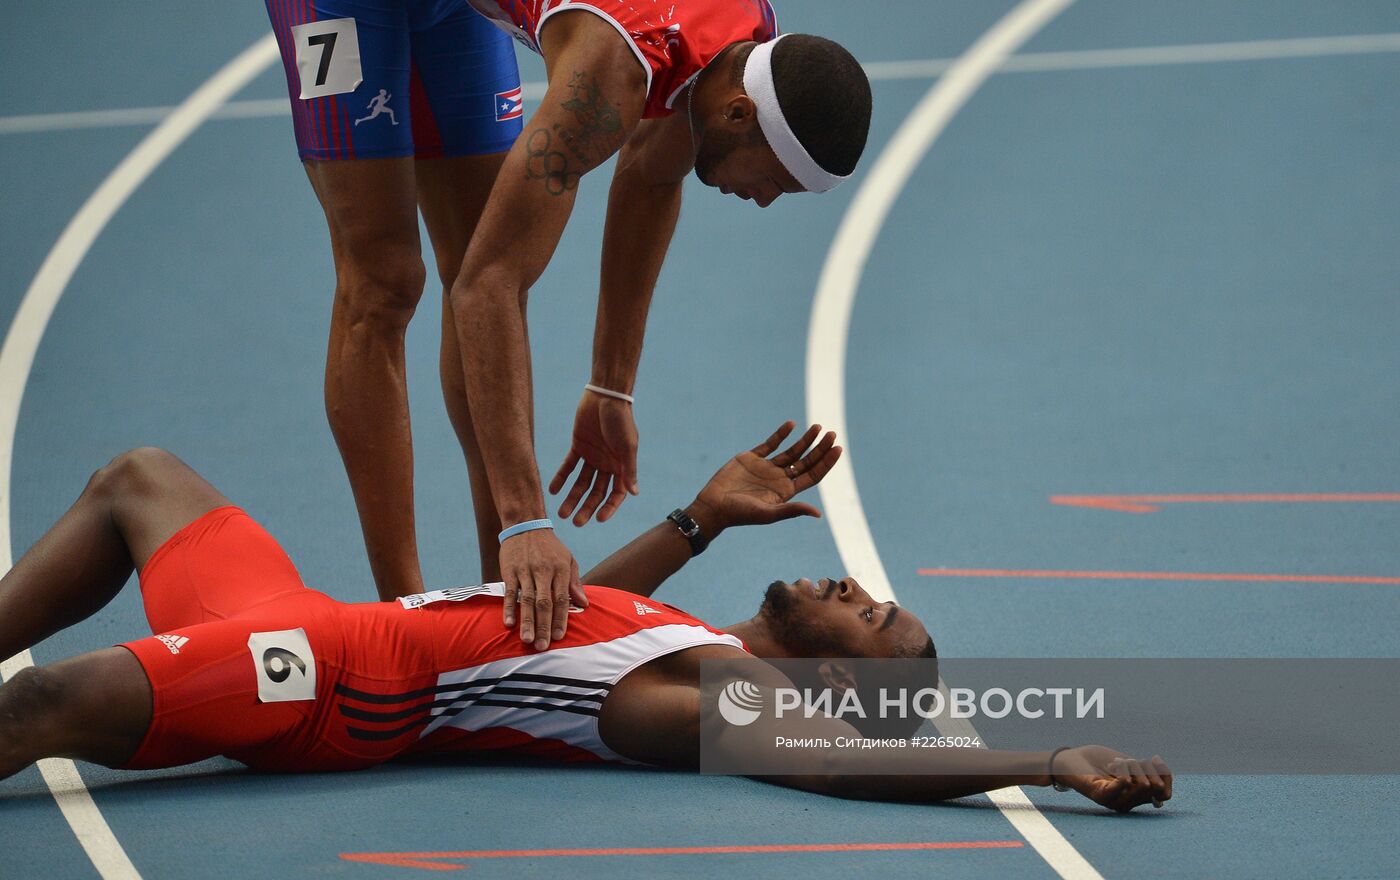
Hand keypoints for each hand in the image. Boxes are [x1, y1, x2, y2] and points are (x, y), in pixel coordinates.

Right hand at [499, 529, 584, 650]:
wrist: (526, 525)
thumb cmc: (550, 547)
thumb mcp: (568, 559)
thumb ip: (575, 582)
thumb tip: (584, 604)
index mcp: (561, 569)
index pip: (562, 598)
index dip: (561, 618)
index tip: (559, 637)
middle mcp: (544, 571)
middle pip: (545, 603)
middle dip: (544, 626)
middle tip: (542, 646)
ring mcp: (526, 571)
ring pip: (527, 600)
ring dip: (527, 621)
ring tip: (527, 640)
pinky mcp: (510, 570)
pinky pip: (509, 592)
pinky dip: (509, 608)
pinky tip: (509, 623)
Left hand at [550, 391, 638, 525]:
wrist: (605, 396)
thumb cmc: (621, 420)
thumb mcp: (627, 445)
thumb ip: (629, 469)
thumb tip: (634, 493)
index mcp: (621, 466)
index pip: (615, 494)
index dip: (608, 507)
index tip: (598, 519)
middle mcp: (607, 464)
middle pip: (595, 492)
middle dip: (586, 508)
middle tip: (576, 522)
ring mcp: (592, 457)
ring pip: (581, 483)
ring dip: (572, 497)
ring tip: (562, 512)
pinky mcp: (578, 447)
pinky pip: (569, 466)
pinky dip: (561, 478)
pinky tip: (553, 490)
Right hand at [691, 421, 841, 531]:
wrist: (714, 505)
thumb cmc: (740, 514)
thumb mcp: (768, 514)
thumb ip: (792, 510)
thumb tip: (818, 513)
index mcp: (786, 492)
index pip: (813, 474)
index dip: (826, 462)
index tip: (838, 449)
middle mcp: (779, 479)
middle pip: (806, 461)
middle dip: (820, 448)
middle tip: (832, 434)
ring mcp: (766, 468)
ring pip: (792, 451)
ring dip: (805, 439)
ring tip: (817, 427)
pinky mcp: (751, 458)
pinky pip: (770, 444)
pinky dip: (780, 434)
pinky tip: (791, 424)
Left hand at [1053, 745, 1172, 812]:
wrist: (1070, 760)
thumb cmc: (1098, 761)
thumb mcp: (1129, 763)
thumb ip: (1147, 770)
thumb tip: (1165, 770)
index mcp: (1136, 796)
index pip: (1165, 794)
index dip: (1165, 774)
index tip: (1153, 758)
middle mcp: (1129, 803)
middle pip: (1155, 787)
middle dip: (1145, 767)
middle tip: (1126, 761)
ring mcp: (1116, 802)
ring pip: (1142, 785)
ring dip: (1131, 766)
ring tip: (1115, 762)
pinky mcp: (1102, 797)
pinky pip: (1123, 786)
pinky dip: (1123, 771)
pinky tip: (1114, 766)